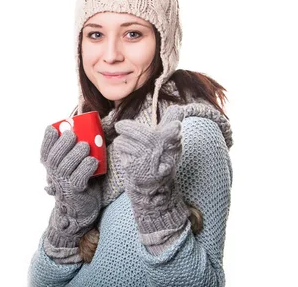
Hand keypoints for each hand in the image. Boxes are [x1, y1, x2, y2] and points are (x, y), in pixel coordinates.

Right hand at [40, 125, 101, 247]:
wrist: (80, 212)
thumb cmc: (79, 183)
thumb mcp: (72, 167)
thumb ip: (74, 151)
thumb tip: (89, 128)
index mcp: (51, 168)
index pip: (45, 152)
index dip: (47, 140)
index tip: (53, 128)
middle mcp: (54, 176)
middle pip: (54, 158)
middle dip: (62, 144)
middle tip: (73, 134)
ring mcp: (63, 185)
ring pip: (66, 167)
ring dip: (75, 154)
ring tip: (85, 146)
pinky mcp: (75, 193)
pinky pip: (79, 178)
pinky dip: (86, 168)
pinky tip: (92, 161)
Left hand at [112, 105, 188, 233]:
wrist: (153, 191)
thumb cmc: (161, 162)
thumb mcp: (171, 144)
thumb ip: (172, 123)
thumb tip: (177, 107)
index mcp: (172, 144)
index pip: (175, 131)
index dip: (174, 127)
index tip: (175, 127)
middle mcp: (160, 151)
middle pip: (138, 132)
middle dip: (125, 127)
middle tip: (120, 126)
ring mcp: (146, 160)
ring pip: (124, 141)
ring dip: (122, 142)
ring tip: (128, 146)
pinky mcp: (133, 167)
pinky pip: (121, 151)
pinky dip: (122, 152)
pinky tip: (128, 158)